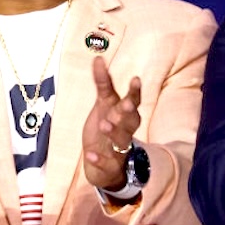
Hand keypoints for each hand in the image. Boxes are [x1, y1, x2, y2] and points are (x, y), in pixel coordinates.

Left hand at [83, 56, 141, 190]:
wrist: (104, 166)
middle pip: (131, 120)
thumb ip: (103, 84)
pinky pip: (107, 163)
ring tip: (104, 124)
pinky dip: (99, 159)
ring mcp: (119, 149)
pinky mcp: (110, 166)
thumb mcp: (103, 105)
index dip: (134, 91)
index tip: (135, 79)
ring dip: (114, 132)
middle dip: (129, 111)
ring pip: (121, 140)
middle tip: (126, 103)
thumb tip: (98, 57)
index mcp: (124, 114)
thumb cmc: (106, 129)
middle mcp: (125, 130)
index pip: (132, 101)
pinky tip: (89, 154)